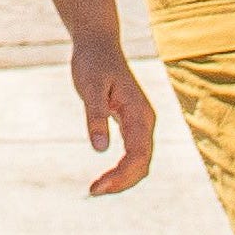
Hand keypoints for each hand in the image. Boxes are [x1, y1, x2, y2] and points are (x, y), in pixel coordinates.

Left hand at [71, 30, 156, 193]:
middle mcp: (145, 121)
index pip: (138, 156)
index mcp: (139, 114)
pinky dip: (122, 169)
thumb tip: (99, 148)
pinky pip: (133, 153)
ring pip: (140, 161)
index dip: (121, 175)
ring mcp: (140, 123)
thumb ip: (95, 116)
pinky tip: (106, 177)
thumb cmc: (93, 62)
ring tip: (97, 189)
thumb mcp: (90, 87)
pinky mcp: (131, 123)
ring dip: (123, 178)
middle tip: (93, 191)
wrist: (98, 43)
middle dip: (122, 182)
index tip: (97, 187)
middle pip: (142, 163)